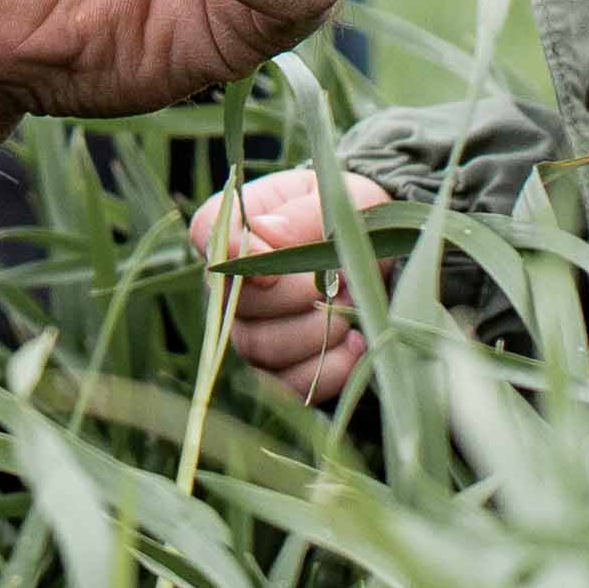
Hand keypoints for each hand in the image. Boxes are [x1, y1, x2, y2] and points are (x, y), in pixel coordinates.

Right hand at [198, 170, 377, 407]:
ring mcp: (250, 330)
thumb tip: (268, 233)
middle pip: (238, 302)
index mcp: (242, 223)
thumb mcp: (341, 201)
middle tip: (342, 281)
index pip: (207, 231)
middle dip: (298, 296)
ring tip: (350, 309)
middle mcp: (233, 282)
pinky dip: (329, 370)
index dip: (231, 250)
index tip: (270, 257)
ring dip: (316, 332)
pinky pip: (286, 386)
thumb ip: (305, 213)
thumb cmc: (350, 219)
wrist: (381, 260)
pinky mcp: (278, 371)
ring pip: (261, 348)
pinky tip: (356, 344)